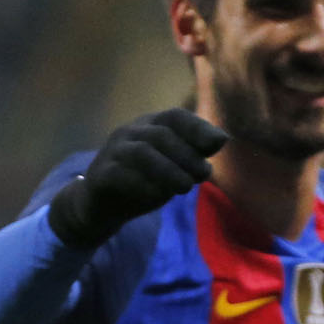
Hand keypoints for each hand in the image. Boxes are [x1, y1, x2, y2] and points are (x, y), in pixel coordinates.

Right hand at [48, 108, 227, 247]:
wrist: (102, 206)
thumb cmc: (144, 181)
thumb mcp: (174, 167)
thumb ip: (195, 153)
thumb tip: (223, 138)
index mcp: (150, 127)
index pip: (176, 116)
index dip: (198, 127)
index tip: (219, 143)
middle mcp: (130, 133)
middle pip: (161, 134)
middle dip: (187, 154)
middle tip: (204, 175)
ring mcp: (112, 152)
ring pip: (142, 152)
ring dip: (169, 170)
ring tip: (186, 187)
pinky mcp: (100, 175)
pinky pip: (120, 175)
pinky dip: (143, 185)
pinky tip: (158, 196)